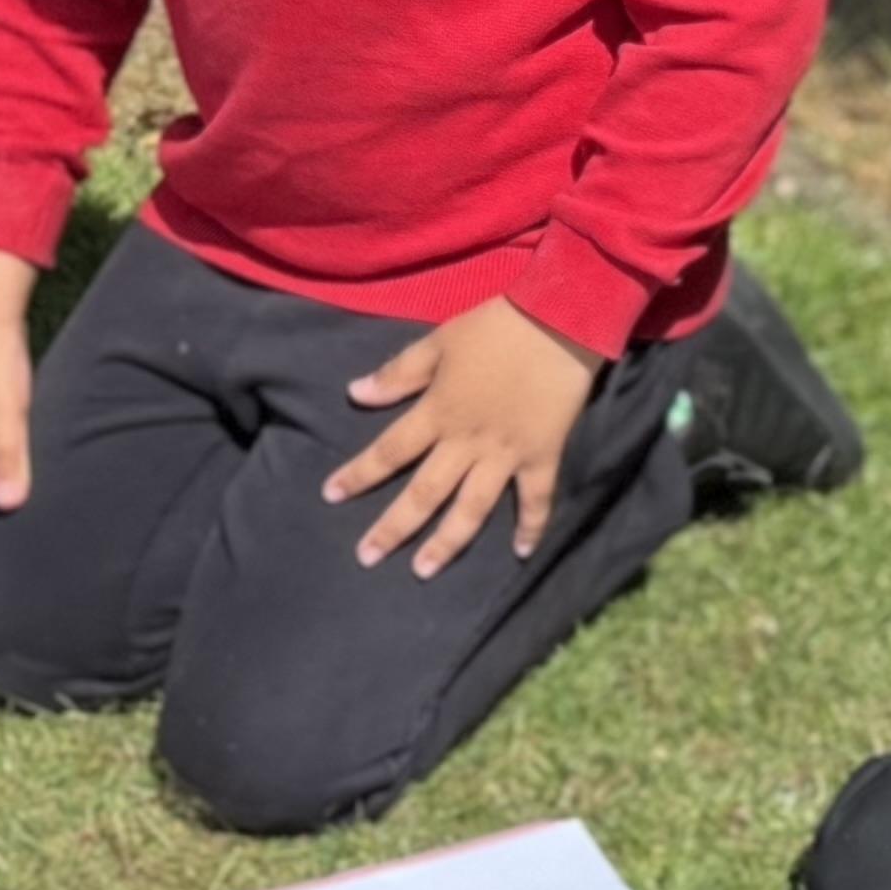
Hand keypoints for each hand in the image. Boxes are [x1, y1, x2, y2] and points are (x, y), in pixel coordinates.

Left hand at [325, 299, 593, 577]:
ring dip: (447, 543)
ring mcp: (506, 454)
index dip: (358, 474)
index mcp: (438, 412)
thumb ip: (399, 373)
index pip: (389, 450)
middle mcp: (467, 442)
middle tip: (366, 558)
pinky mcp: (542, 455)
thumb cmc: (496, 325)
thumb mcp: (439, 341)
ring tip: (423, 571)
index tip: (330, 495)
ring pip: (471, 508)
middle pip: (423, 493)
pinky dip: (531, 526)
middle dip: (393, 528)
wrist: (560, 319)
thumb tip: (355, 394)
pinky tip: (521, 553)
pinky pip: (536, 499)